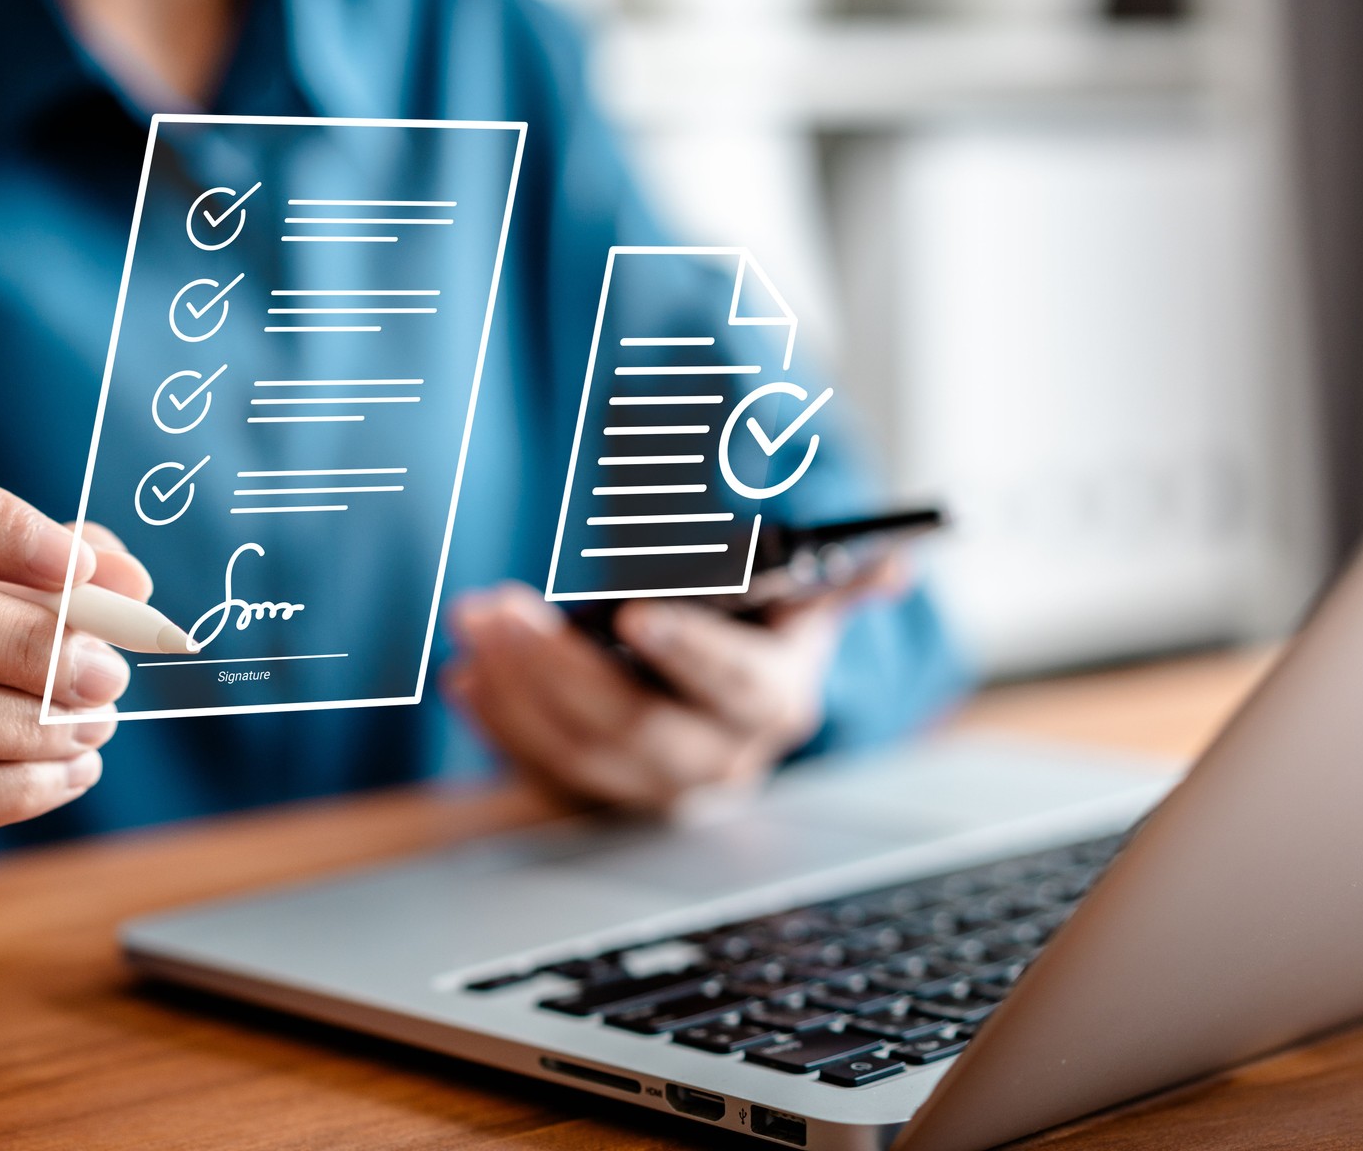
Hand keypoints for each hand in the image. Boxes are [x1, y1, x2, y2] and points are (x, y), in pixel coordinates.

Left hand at [442, 559, 907, 812]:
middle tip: (504, 608)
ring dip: (515, 686)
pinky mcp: (595, 798)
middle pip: (635, 726)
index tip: (635, 614)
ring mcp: (651, 788)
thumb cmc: (755, 636)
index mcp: (775, 702)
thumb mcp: (802, 606)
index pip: (737, 684)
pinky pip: (535, 771)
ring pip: (575, 752)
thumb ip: (839, 582)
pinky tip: (467, 673)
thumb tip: (895, 564)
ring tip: (477, 619)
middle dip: (562, 667)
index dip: (691, 651)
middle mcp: (717, 759)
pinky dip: (496, 722)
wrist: (723, 712)